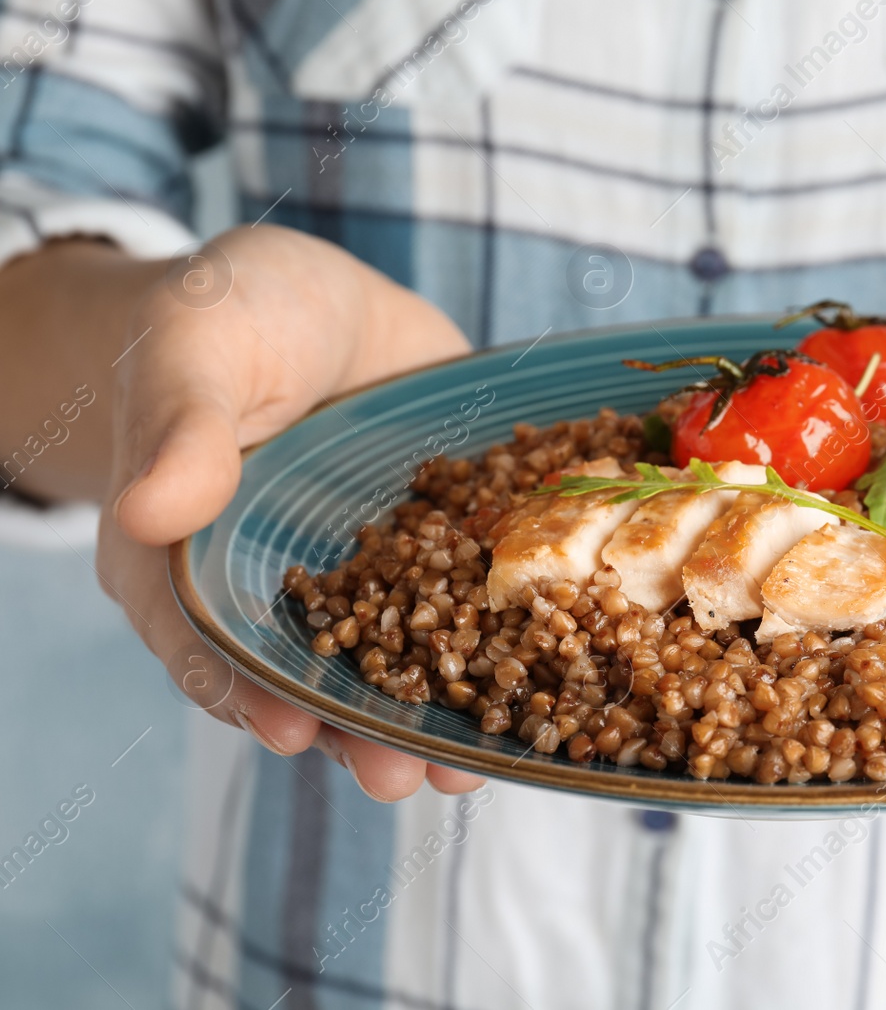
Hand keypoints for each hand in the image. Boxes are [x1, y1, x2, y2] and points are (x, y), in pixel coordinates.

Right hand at [97, 224, 484, 800]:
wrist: (323, 300)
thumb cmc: (228, 317)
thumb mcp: (197, 351)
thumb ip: (181, 429)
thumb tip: (150, 511)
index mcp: (191, 556)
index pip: (198, 638)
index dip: (237, 690)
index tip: (283, 732)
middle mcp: (282, 588)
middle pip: (305, 676)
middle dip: (351, 731)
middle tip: (396, 777)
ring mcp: (369, 575)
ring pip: (393, 659)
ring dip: (429, 715)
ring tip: (469, 767)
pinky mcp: (440, 548)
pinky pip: (469, 602)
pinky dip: (501, 642)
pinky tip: (543, 680)